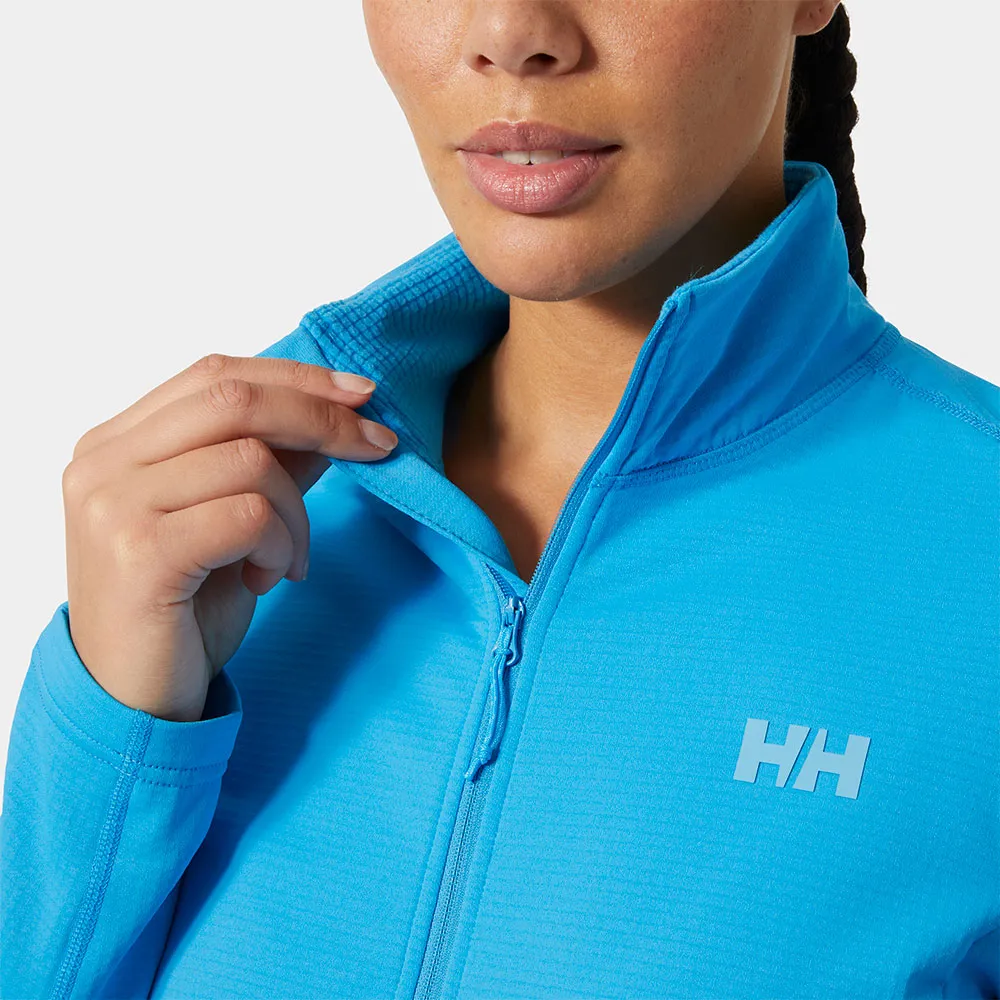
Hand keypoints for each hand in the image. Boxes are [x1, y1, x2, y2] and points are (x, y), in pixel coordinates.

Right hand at [61, 353, 397, 721]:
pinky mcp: (138, 552)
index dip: (296, 377)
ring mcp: (114, 504)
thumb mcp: (234, 525)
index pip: (215, 374)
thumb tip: (334, 419)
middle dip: (322, 418)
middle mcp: (102, 463)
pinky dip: (282, 545)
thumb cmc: (183, 612)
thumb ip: (269, 466)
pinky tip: (268, 580)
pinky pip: (249, 515)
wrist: (134, 703)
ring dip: (298, 513)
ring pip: (250, 459)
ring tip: (290, 561)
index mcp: (116, 443)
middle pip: (234, 398)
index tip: (362, 394)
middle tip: (380, 446)